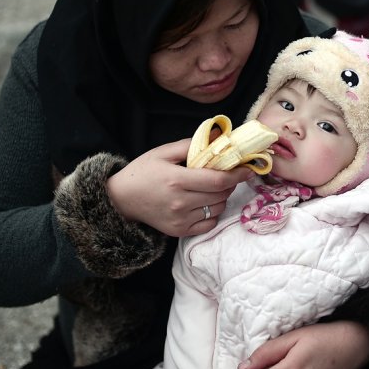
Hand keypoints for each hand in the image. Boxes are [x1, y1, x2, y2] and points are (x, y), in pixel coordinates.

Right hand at [106, 139, 252, 236]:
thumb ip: (191, 145)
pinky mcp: (180, 231)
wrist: (121, 199)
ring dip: (221, 197)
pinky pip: (209, 223)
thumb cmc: (142, 172)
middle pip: (221, 195)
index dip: (237, 175)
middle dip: (228, 183)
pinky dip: (213, 213)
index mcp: (177, 180)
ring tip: (211, 188)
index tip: (248, 169)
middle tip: (224, 174)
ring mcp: (180, 219)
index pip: (218, 180)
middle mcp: (180, 202)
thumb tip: (217, 137)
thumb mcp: (163, 152)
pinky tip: (204, 203)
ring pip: (217, 208)